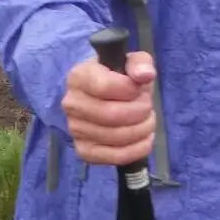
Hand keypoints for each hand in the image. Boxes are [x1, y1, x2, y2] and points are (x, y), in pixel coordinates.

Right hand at [61, 50, 156, 165]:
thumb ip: (140, 63)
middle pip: (112, 114)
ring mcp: (75, 129)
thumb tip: (145, 74)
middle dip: (140, 111)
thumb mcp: (131, 63)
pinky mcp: (85, 151)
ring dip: (142, 129)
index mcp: (79, 76)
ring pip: (116, 137)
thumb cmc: (119, 78)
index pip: (105, 87)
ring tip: (147, 120)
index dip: (130, 90)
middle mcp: (72, 104)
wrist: (104, 98)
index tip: (140, 88)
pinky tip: (144, 138)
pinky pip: (115, 157)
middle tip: (147, 106)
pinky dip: (138, 149)